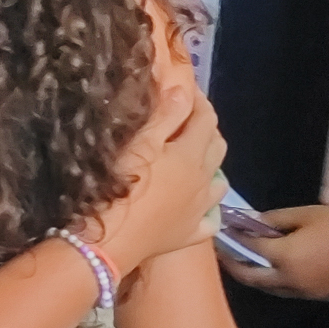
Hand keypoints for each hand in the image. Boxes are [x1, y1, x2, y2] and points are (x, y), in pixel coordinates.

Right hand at [86, 80, 229, 278]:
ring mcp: (199, 210)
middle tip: (188, 117)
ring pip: (218, 182)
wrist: (110, 240)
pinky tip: (198, 205)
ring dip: (210, 165)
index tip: (186, 87)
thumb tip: (184, 91)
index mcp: (190, 155)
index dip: (198, 100)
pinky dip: (207, 208)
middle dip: (206, 128)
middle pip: (217, 147)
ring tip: (194, 158)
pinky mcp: (189, 234)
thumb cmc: (120, 185)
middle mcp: (203, 181)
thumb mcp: (139, 144)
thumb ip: (165, 116)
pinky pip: (210, 219)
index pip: (205, 119)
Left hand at [219, 204, 328, 299]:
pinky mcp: (315, 296)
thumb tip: (251, 222)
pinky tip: (269, 267)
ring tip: (241, 259)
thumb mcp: (304, 214)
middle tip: (222, 252)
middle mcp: (288, 280)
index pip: (247, 250)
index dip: (231, 240)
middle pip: (249, 277)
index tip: (220, 232)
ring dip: (251, 275)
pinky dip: (270, 281)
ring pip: (266, 288)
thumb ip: (273, 220)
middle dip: (232, 265)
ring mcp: (302, 292)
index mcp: (284, 257)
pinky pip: (284, 291)